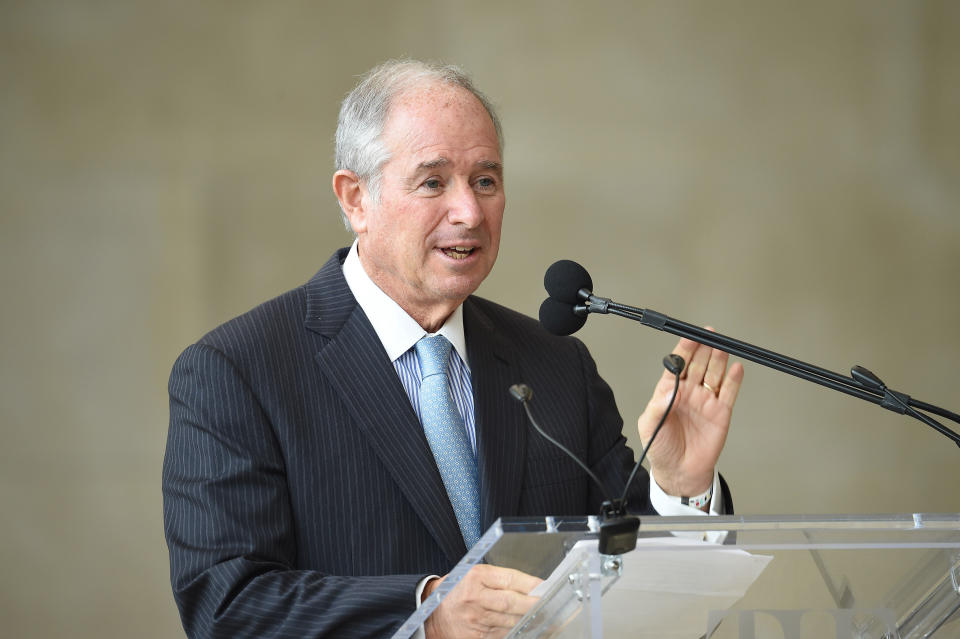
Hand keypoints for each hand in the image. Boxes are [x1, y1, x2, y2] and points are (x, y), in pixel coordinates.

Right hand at [423, 564, 541, 638]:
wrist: (432, 613)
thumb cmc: (456, 590)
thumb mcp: (474, 575)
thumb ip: (500, 579)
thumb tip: (530, 586)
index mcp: (475, 577)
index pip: (510, 579)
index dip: (531, 584)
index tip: (545, 587)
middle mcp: (475, 598)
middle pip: (512, 602)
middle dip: (533, 604)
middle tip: (550, 604)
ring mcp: (475, 620)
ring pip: (509, 621)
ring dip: (528, 619)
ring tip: (543, 616)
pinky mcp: (475, 637)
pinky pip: (501, 635)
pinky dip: (515, 631)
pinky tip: (525, 628)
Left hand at [637, 331, 743, 498]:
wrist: (680, 472)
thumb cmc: (660, 448)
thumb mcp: (650, 425)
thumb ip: (658, 405)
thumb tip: (669, 389)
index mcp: (669, 391)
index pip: (677, 365)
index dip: (684, 350)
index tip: (689, 338)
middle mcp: (688, 393)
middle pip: (698, 364)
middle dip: (703, 349)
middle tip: (708, 335)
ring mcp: (705, 401)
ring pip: (713, 374)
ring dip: (718, 359)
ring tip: (721, 347)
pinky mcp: (721, 412)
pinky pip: (728, 392)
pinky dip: (733, 379)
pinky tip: (735, 367)